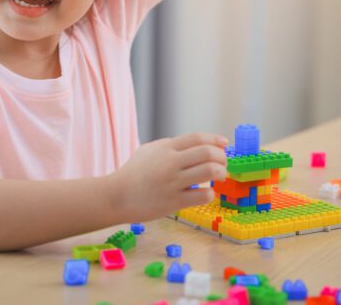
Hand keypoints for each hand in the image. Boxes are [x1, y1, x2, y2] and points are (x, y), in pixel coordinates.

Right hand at [108, 132, 227, 220]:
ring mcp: (173, 182)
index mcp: (166, 148)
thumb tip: (193, 145)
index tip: (224, 144)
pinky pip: (202, 195)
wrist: (116, 196)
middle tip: (222, 164)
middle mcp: (170, 163)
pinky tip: (206, 193)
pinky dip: (210, 193)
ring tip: (219, 177)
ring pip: (209, 172)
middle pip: (207, 153)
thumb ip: (169, 145)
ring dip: (220, 173)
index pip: (197, 138)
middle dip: (221, 157)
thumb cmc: (133, 173)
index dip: (214, 139)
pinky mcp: (173, 201)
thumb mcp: (149, 150)